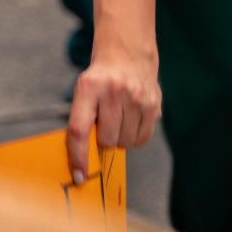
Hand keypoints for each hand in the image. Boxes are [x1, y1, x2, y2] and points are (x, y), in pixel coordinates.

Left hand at [66, 38, 160, 183]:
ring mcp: (136, 98)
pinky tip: (131, 122)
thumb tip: (83, 158)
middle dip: (103, 141)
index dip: (78, 156)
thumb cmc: (99, 81)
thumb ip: (83, 120)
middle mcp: (113, 92)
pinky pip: (142, 139)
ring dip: (120, 139)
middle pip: (107, 140)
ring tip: (118, 120)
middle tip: (104, 126)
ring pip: (125, 142)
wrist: (127, 56)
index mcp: (87, 88)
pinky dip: (134, 138)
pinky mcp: (153, 105)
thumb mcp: (83, 92)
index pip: (79, 130)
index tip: (78, 176)